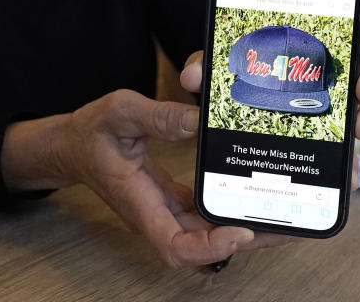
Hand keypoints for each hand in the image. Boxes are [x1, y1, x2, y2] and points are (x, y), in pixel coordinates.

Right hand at [40, 90, 291, 267]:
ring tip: (284, 212)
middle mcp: (155, 215)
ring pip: (208, 233)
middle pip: (203, 246)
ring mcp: (163, 211)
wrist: (71, 145)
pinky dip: (230, 209)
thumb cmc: (90, 132)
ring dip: (245, 227)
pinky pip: (204, 215)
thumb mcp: (120, 111)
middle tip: (288, 224)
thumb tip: (199, 121)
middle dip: (247, 240)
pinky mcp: (170, 202)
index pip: (175, 245)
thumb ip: (158, 117)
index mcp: (138, 202)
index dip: (210, 248)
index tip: (240, 231)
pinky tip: (255, 195)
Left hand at [180, 19, 359, 190]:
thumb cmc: (238, 67)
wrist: (236, 93)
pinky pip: (354, 136)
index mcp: (320, 36)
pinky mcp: (336, 125)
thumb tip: (192, 76)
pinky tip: (349, 171)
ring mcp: (341, 95)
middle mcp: (338, 64)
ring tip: (359, 129)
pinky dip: (355, 154)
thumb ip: (208, 62)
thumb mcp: (223, 61)